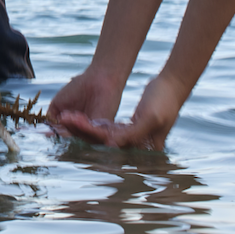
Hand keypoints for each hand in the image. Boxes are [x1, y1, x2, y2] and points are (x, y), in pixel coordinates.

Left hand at [53, 73, 185, 149]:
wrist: (172, 86)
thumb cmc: (165, 102)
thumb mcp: (150, 118)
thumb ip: (131, 134)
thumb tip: (110, 145)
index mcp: (141, 147)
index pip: (111, 146)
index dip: (92, 138)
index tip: (74, 129)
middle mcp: (133, 146)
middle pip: (102, 142)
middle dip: (82, 133)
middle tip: (62, 122)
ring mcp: (129, 137)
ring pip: (100, 135)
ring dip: (82, 127)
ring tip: (64, 118)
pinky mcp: (125, 128)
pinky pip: (103, 128)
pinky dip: (89, 123)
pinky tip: (74, 117)